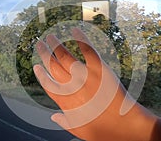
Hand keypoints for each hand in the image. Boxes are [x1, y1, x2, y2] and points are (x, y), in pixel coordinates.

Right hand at [33, 28, 155, 140]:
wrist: (123, 125)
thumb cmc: (102, 131)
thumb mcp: (79, 130)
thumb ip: (64, 122)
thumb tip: (53, 117)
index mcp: (64, 100)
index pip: (47, 83)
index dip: (41, 74)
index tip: (36, 66)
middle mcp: (70, 85)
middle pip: (53, 66)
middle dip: (44, 54)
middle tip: (39, 43)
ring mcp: (84, 75)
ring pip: (65, 56)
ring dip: (56, 45)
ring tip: (49, 36)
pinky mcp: (99, 68)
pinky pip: (88, 50)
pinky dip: (81, 38)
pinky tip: (74, 30)